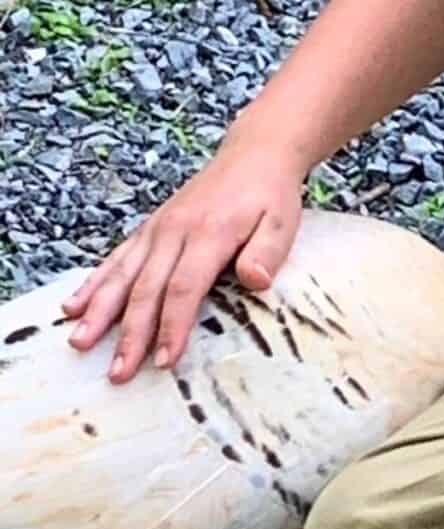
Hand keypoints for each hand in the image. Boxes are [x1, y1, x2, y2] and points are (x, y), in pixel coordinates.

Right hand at [63, 134, 305, 382]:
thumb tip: (255, 280)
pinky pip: (117, 259)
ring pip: (123, 275)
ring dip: (100, 311)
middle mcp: (174, 232)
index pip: (184, 289)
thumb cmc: (271, 197)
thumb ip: (267, 253)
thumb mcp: (282, 224)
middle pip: (147, 289)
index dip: (172, 327)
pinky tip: (74, 306)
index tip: (164, 360)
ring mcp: (158, 230)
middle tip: (118, 371)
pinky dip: (94, 283)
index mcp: (208, 235)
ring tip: (81, 342)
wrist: (255, 155)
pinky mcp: (151, 229)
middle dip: (130, 334)